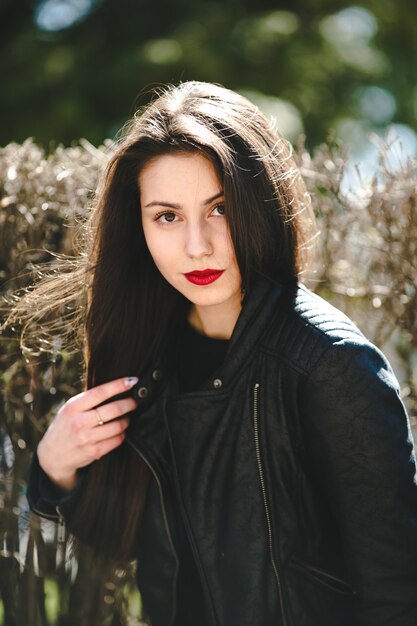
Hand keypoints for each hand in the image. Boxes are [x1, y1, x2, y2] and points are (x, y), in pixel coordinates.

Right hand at [37, 376, 138, 491]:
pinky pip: (117, 440)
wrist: (53, 455)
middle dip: (129, 403)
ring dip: (127, 420)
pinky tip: (120, 432)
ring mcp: (86, 438)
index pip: (100, 392)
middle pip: (113, 409)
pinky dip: (122, 434)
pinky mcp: (94, 452)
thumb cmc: (66, 426)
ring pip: (118, 426)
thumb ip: (87, 400)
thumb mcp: (70, 409)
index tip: (132, 381)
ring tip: (126, 418)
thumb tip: (116, 387)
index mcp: (73, 407)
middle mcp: (79, 422)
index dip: (119, 385)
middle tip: (135, 401)